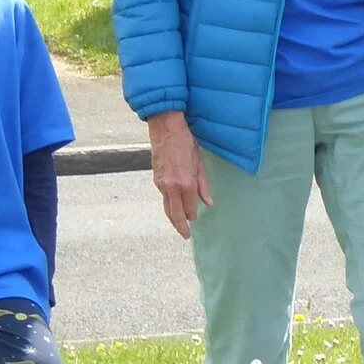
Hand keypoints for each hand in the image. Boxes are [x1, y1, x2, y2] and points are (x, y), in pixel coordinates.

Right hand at [147, 111, 210, 238]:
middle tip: (185, 235)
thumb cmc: (185, 141)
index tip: (196, 219)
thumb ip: (203, 185)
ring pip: (166, 207)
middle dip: (180, 226)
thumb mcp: (200, 162)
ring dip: (173, 217)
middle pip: (174, 214)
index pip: (190, 208)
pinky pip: (163, 196)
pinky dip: (169, 204)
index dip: (193, 215)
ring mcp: (161, 183)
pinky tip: (174, 205)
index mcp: (185, 183)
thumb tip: (208, 203)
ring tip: (179, 225)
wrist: (165, 128)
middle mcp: (171, 187)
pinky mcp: (156, 178)